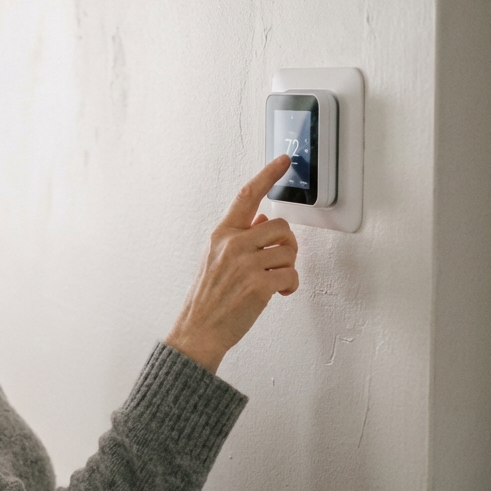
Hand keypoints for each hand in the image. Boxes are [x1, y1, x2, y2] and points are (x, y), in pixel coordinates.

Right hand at [165, 154, 299, 373]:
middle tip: (279, 260)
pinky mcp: (259, 285)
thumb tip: (264, 220)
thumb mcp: (214, 259)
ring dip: (289, 267)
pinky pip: (291, 275)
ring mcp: (246, 264)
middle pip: (281, 226)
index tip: (283, 160)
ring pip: (289, 251)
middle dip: (288, 244)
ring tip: (276, 281)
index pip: (247, 196)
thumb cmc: (207, 298)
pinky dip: (290, 286)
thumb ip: (239, 238)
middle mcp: (233, 245)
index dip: (268, 174)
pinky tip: (279, 293)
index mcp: (221, 235)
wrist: (199, 330)